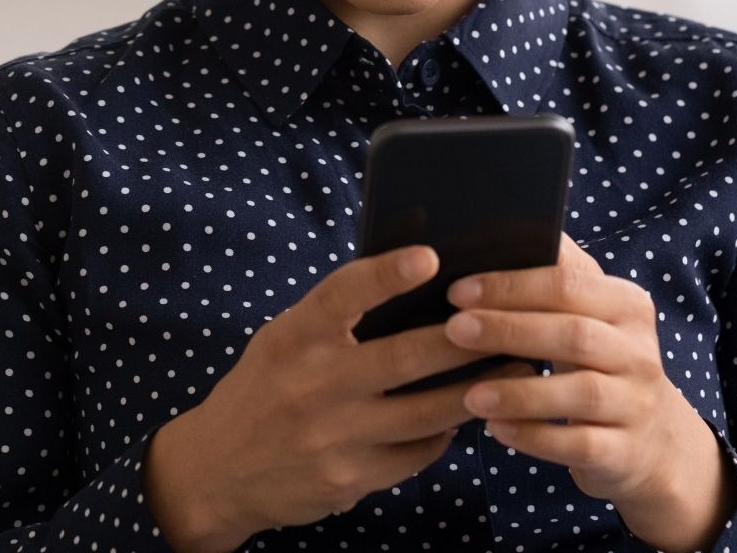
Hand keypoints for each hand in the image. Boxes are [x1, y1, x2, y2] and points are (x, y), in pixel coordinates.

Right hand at [143, 244, 535, 550]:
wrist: (217, 470)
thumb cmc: (264, 386)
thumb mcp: (283, 340)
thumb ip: (333, 317)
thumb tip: (412, 279)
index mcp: (294, 337)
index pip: (341, 295)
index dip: (385, 274)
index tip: (430, 256)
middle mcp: (312, 385)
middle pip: (403, 357)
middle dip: (465, 339)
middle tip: (511, 322)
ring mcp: (332, 438)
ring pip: (426, 412)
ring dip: (477, 389)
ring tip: (519, 368)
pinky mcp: (348, 480)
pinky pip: (416, 453)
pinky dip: (446, 432)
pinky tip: (468, 413)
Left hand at [442, 234, 736, 547]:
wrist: (652, 438)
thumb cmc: (598, 359)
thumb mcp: (590, 314)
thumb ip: (554, 276)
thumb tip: (492, 234)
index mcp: (626, 304)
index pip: (568, 284)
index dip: (511, 285)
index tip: (457, 289)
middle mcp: (638, 351)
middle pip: (572, 333)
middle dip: (508, 329)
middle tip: (453, 329)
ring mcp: (636, 403)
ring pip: (580, 392)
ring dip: (519, 392)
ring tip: (470, 394)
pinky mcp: (625, 451)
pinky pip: (579, 445)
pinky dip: (535, 437)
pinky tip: (496, 429)